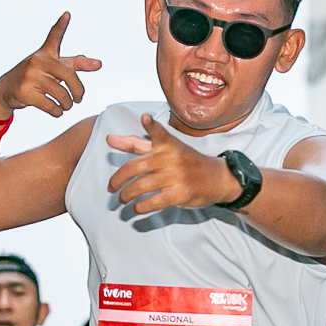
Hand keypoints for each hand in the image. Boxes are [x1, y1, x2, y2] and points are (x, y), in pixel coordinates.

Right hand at [0, 13, 102, 119]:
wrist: (6, 89)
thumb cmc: (34, 76)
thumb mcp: (53, 67)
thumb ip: (76, 64)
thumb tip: (98, 64)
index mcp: (45, 53)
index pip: (54, 37)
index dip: (61, 25)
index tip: (67, 14)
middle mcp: (37, 61)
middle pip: (69, 76)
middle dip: (78, 92)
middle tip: (78, 99)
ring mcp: (30, 76)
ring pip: (61, 94)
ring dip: (67, 105)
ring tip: (65, 105)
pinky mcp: (25, 91)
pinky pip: (50, 105)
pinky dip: (57, 112)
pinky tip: (56, 110)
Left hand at [105, 113, 242, 212]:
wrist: (217, 178)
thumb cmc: (185, 161)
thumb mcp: (164, 149)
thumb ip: (136, 144)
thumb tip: (109, 139)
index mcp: (167, 144)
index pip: (158, 132)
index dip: (151, 125)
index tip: (145, 118)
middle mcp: (170, 158)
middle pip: (135, 168)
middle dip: (118, 180)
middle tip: (111, 187)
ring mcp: (176, 176)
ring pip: (141, 187)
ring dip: (126, 196)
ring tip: (122, 200)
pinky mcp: (180, 194)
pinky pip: (154, 202)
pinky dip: (141, 207)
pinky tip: (136, 208)